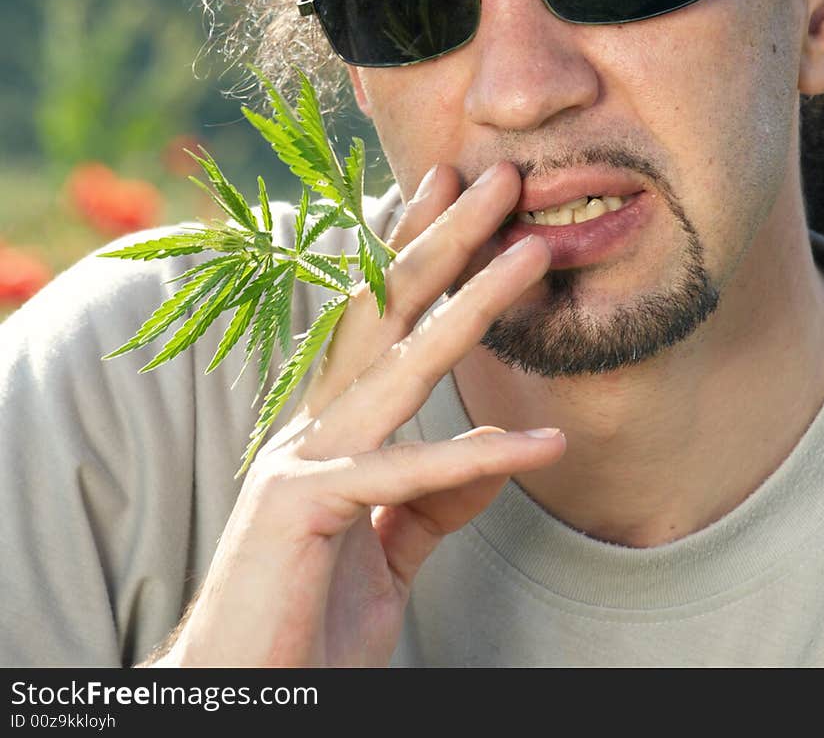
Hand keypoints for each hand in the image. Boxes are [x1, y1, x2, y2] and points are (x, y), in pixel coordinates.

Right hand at [151, 162, 564, 667]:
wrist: (241, 690)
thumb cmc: (306, 618)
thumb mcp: (386, 548)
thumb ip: (436, 498)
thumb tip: (499, 450)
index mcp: (330, 426)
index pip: (379, 317)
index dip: (414, 247)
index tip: (453, 189)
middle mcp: (311, 424)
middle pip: (385, 310)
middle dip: (443, 236)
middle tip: (496, 175)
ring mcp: (302, 459)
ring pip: (400, 366)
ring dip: (474, 306)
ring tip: (532, 253)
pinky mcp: (303, 509)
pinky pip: (406, 479)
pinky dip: (477, 460)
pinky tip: (544, 441)